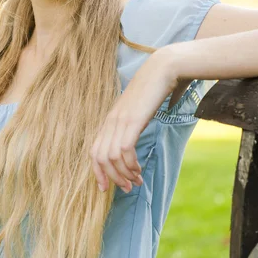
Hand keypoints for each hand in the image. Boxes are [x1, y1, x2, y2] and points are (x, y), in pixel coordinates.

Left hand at [90, 48, 178, 192]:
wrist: (163, 69)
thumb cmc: (155, 89)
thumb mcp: (139, 110)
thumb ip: (135, 123)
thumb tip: (138, 136)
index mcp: (110, 120)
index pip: (94, 151)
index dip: (97, 172)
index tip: (105, 188)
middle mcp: (110, 121)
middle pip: (99, 157)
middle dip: (111, 178)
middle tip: (125, 188)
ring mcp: (119, 120)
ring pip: (111, 157)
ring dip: (123, 174)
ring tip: (135, 182)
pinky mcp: (132, 120)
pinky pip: (124, 150)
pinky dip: (130, 165)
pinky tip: (139, 170)